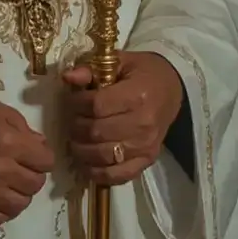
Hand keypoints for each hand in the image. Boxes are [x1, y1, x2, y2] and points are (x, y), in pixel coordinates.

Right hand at [0, 93, 54, 228]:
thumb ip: (21, 126)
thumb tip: (39, 145)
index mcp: (8, 142)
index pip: (46, 161)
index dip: (42, 156)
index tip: (34, 154)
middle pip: (35, 184)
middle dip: (33, 173)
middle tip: (21, 167)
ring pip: (20, 204)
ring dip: (19, 193)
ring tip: (9, 184)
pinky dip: (0, 210)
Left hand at [62, 51, 183, 185]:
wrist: (170, 91)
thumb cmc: (143, 74)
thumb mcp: (120, 62)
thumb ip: (91, 69)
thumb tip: (67, 77)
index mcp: (137, 95)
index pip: (96, 106)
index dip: (76, 104)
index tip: (73, 100)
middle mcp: (143, 123)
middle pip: (96, 132)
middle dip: (76, 126)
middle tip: (73, 120)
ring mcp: (146, 146)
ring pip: (102, 155)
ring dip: (81, 149)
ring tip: (76, 139)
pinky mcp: (146, 161)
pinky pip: (116, 176)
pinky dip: (96, 172)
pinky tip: (86, 161)